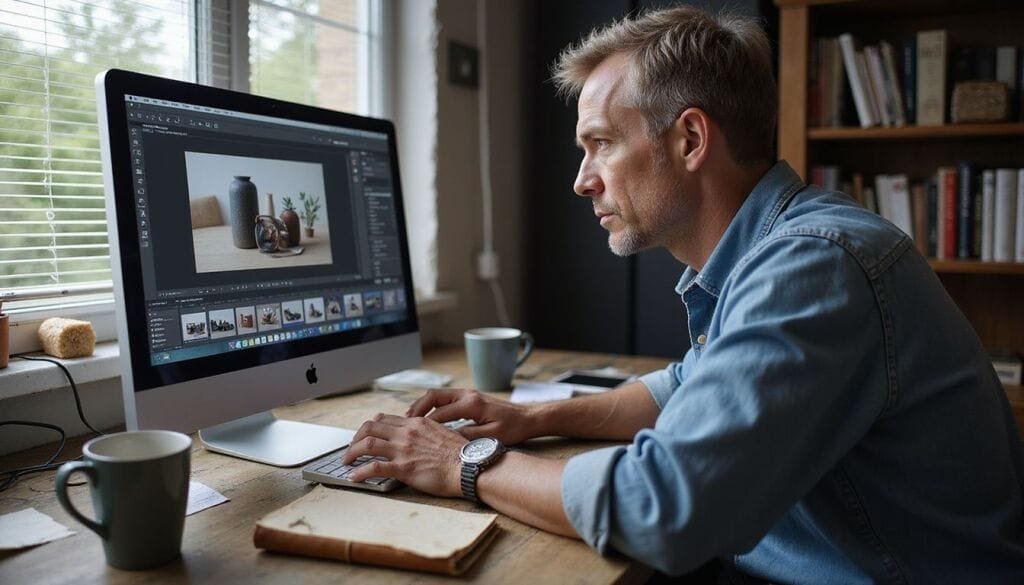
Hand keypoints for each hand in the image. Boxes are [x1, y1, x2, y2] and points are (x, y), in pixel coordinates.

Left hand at [341, 414, 466, 496]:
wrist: (469, 466)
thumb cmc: (461, 454)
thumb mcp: (442, 434)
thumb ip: (426, 433)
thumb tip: (419, 439)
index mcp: (417, 423)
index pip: (385, 418)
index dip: (371, 426)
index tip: (366, 435)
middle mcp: (407, 433)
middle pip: (371, 426)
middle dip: (356, 437)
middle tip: (352, 447)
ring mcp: (403, 449)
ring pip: (367, 443)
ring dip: (352, 452)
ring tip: (346, 461)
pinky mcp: (403, 468)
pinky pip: (374, 467)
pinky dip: (360, 472)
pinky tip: (353, 477)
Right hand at [406, 388, 540, 444]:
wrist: (528, 416)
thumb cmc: (513, 427)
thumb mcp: (491, 436)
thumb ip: (468, 437)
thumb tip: (446, 441)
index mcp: (471, 404)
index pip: (440, 413)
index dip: (425, 424)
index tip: (412, 434)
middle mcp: (467, 394)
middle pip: (434, 396)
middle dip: (417, 408)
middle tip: (404, 422)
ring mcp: (468, 393)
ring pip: (437, 395)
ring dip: (423, 406)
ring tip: (410, 419)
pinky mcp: (469, 397)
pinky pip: (445, 398)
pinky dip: (432, 406)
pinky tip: (427, 418)